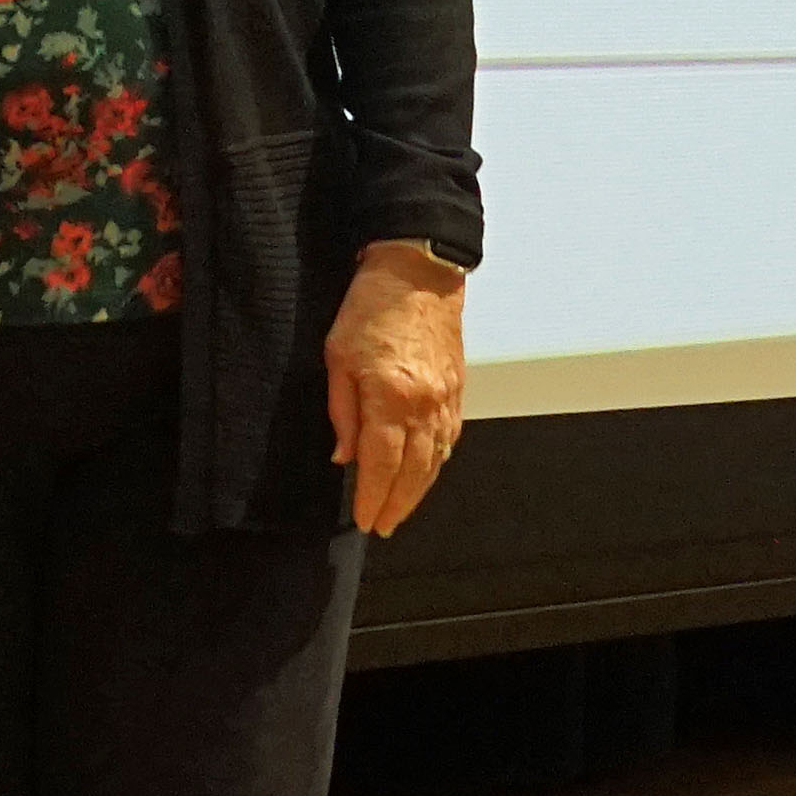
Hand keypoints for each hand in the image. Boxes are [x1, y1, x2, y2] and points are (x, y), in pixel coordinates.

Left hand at [329, 240, 467, 537]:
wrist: (418, 270)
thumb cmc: (373, 305)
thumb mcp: (337, 355)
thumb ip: (341, 410)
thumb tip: (344, 455)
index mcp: (391, 396)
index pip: (381, 464)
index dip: (372, 497)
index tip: (364, 518)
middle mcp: (425, 403)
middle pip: (413, 470)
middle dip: (397, 504)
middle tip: (383, 525)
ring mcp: (446, 397)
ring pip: (436, 458)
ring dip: (419, 490)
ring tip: (402, 509)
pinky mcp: (458, 386)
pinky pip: (451, 435)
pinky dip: (439, 460)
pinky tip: (428, 470)